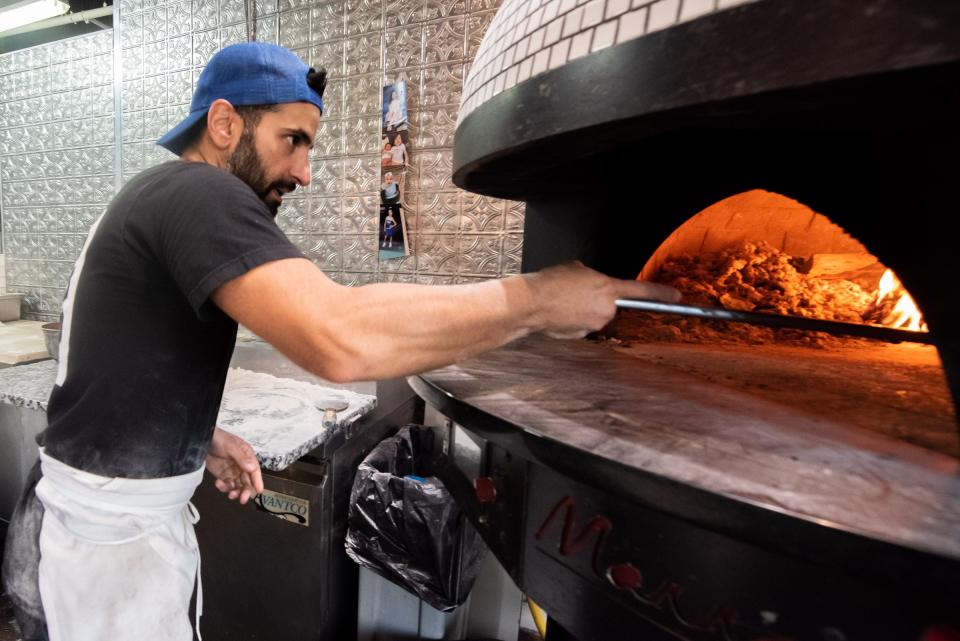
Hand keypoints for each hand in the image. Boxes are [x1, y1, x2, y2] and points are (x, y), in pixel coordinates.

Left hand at [206, 427, 263, 504]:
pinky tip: (218, 483)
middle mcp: (242, 465)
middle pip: (247, 481)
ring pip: (238, 485)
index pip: (255, 470)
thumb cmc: (219, 439)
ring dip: (235, 491)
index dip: (257, 480)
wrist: (202, 440)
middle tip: (242, 499)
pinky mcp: (222, 475)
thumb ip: (241, 458)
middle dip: (245, 490)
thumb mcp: (231, 447)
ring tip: (230, 495)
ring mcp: (232, 471)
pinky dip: (223, 487)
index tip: (259, 490)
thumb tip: (252, 469)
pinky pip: (226, 485)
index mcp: (247, 456)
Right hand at [528, 261, 680, 338]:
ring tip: (563, 301)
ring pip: (595, 315)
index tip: (677, 296)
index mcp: (608, 288)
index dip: (662, 293)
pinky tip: (559, 313)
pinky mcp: (581, 336)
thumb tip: (591, 284)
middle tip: (576, 291)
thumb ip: (592, 277)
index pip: (642, 292)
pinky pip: (582, 325)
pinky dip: (573, 320)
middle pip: (610, 304)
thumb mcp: (576, 269)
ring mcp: (594, 325)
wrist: (531, 303)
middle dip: (597, 299)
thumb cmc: (552, 282)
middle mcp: (606, 310)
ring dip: (583, 309)